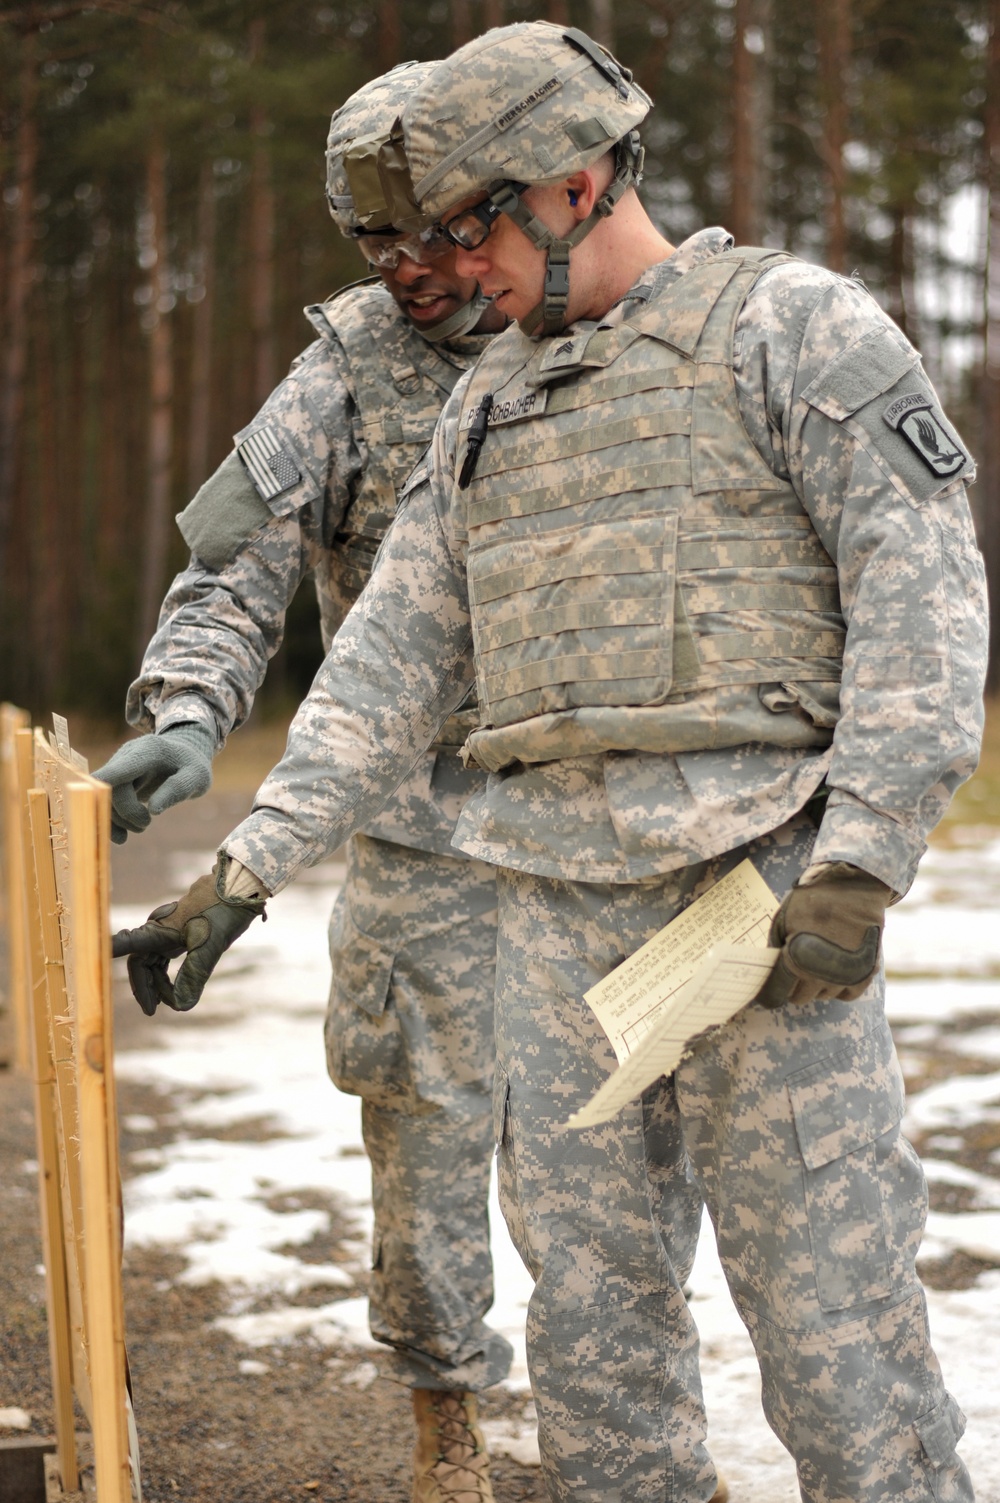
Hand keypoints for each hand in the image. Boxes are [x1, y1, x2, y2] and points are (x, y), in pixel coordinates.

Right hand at [93, 723, 215, 843]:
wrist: (183, 753)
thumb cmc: (192, 765)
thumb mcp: (197, 776)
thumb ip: (178, 789)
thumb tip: (153, 810)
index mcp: (148, 750)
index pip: (119, 768)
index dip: (104, 786)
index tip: (96, 803)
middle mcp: (127, 756)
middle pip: (112, 787)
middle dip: (126, 812)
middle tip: (146, 824)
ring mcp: (118, 768)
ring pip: (104, 796)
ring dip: (118, 819)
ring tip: (141, 826)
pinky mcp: (116, 781)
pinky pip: (105, 802)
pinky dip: (111, 821)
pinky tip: (121, 836)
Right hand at [111, 859, 264, 1014]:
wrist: (240, 887)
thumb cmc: (223, 912)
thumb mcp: (211, 946)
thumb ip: (194, 975)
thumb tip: (181, 1007)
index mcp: (159, 931)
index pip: (126, 946)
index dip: (108, 956)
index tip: (88, 966)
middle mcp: (159, 929)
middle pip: (141, 963)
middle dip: (145, 987)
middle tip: (153, 1011)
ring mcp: (170, 930)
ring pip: (153, 961)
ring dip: (158, 982)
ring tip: (167, 1002)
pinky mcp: (181, 932)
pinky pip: (165, 956)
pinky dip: (168, 973)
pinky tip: (174, 988)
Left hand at [756, 862, 892, 1008]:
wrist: (854, 887)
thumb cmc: (814, 900)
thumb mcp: (783, 920)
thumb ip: (776, 949)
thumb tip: (771, 971)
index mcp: (796, 961)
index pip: (775, 994)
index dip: (769, 993)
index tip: (769, 990)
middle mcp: (821, 975)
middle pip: (799, 998)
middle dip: (793, 985)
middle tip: (795, 968)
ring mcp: (845, 977)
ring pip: (823, 996)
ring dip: (816, 985)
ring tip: (816, 961)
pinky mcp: (866, 974)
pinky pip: (846, 995)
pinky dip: (839, 986)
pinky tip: (834, 969)